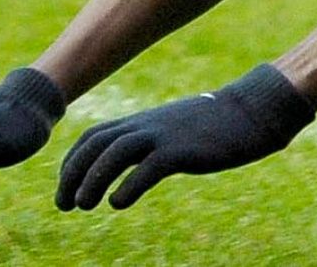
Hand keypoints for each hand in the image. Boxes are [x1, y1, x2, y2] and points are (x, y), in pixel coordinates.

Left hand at [54, 64, 314, 210]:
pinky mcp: (182, 150)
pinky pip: (147, 167)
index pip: (93, 136)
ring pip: (114, 153)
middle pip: (96, 144)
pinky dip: (127, 186)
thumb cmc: (215, 126)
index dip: (73, 162)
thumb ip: (151, 142)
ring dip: (92, 179)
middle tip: (65, 204)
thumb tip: (134, 164)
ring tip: (84, 205)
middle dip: (73, 174)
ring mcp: (164, 135)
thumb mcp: (174, 130)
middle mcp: (146, 125)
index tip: (66, 186)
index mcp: (143, 121)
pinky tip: (118, 203)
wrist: (251, 112)